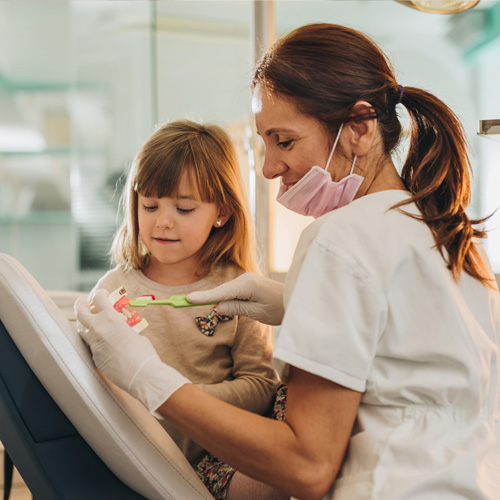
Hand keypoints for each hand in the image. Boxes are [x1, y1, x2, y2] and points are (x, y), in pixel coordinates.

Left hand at [75, 289, 189, 411]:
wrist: (142, 374)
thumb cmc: (144, 352)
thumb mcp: (135, 332)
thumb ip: (124, 327)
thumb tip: (121, 328)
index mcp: (110, 318)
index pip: (98, 298)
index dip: (100, 293)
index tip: (102, 294)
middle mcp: (98, 329)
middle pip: (80, 312)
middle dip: (81, 304)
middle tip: (83, 302)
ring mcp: (94, 344)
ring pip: (81, 330)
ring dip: (84, 323)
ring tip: (90, 322)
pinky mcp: (95, 358)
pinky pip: (91, 346)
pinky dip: (95, 342)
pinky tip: (104, 344)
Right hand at [187, 272, 284, 325]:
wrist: (295, 299)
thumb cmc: (280, 308)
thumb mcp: (258, 313)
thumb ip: (237, 309)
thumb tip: (218, 307)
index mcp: (247, 285)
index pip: (221, 293)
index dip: (203, 297)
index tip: (187, 300)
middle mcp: (245, 279)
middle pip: (220, 292)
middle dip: (205, 299)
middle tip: (181, 302)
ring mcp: (246, 280)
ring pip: (225, 293)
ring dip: (216, 300)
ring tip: (198, 304)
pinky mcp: (247, 284)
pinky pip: (231, 292)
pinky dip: (224, 299)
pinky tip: (218, 304)